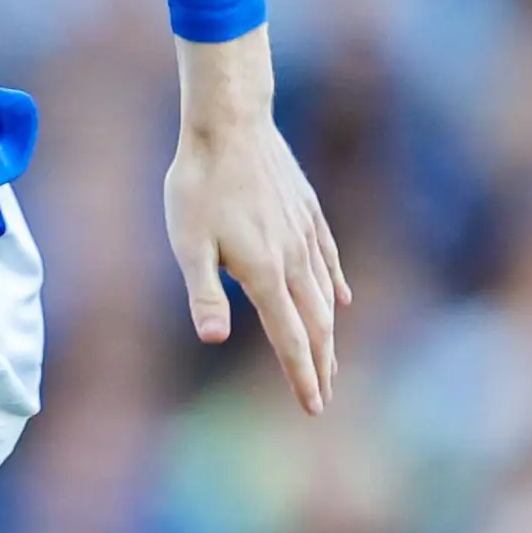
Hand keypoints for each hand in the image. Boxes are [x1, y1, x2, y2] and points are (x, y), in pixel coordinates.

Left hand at [163, 30, 346, 412]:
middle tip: (323, 397)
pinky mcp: (308, 212)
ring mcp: (306, 234)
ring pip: (325, 295)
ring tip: (331, 360)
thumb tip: (215, 339)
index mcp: (264, 273)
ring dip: (328, 332)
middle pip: (314, 323)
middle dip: (320, 363)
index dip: (302, 374)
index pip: (289, 337)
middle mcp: (294, 258)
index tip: (313, 406)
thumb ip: (204, 294)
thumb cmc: (198, 186)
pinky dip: (336, 286)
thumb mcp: (188, 244)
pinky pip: (328, 259)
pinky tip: (342, 299)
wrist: (230, 126)